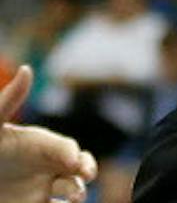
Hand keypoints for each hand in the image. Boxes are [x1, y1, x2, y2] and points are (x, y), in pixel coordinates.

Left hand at [0, 68, 93, 202]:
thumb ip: (9, 100)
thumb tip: (26, 67)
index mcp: (43, 144)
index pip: (66, 147)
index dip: (72, 152)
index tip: (72, 161)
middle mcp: (50, 165)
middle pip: (78, 167)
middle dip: (86, 170)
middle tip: (84, 177)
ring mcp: (46, 187)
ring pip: (72, 189)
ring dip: (77, 192)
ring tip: (73, 199)